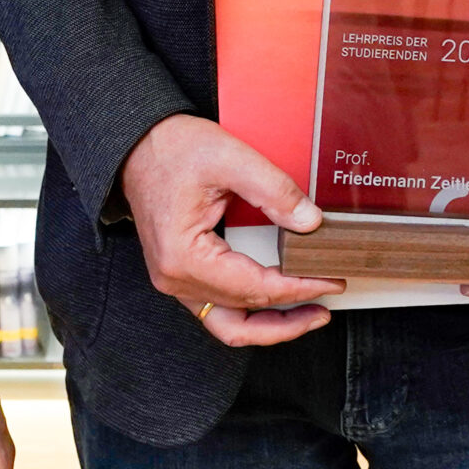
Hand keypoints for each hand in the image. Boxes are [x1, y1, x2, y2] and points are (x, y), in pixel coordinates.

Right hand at [121, 114, 340, 347]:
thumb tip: (310, 223)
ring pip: (229, 325)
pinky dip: (250, 311)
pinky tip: (276, 299)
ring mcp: (175, 280)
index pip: (255, 288)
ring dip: (269, 325)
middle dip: (289, 316)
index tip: (331, 278)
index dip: (299, 287)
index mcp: (185, 256)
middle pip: (242, 319)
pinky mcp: (180, 274)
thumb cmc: (173, 148)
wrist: (137, 143)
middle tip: (327, 302)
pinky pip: (218, 309)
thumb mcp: (231, 158)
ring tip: (307, 313)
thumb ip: (275, 191)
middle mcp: (175, 278)